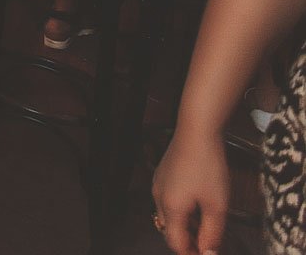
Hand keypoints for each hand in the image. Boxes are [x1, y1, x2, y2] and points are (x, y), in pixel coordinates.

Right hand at [152, 129, 228, 254]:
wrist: (196, 132)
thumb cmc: (207, 165)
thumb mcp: (217, 205)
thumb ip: (212, 233)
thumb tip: (208, 252)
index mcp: (170, 208)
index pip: (176, 243)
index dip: (191, 254)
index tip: (206, 254)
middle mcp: (158, 198)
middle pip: (169, 231)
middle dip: (188, 241)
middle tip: (208, 244)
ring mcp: (158, 185)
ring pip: (168, 216)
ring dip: (186, 226)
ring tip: (206, 224)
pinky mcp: (162, 175)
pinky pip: (168, 201)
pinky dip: (181, 211)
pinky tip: (198, 204)